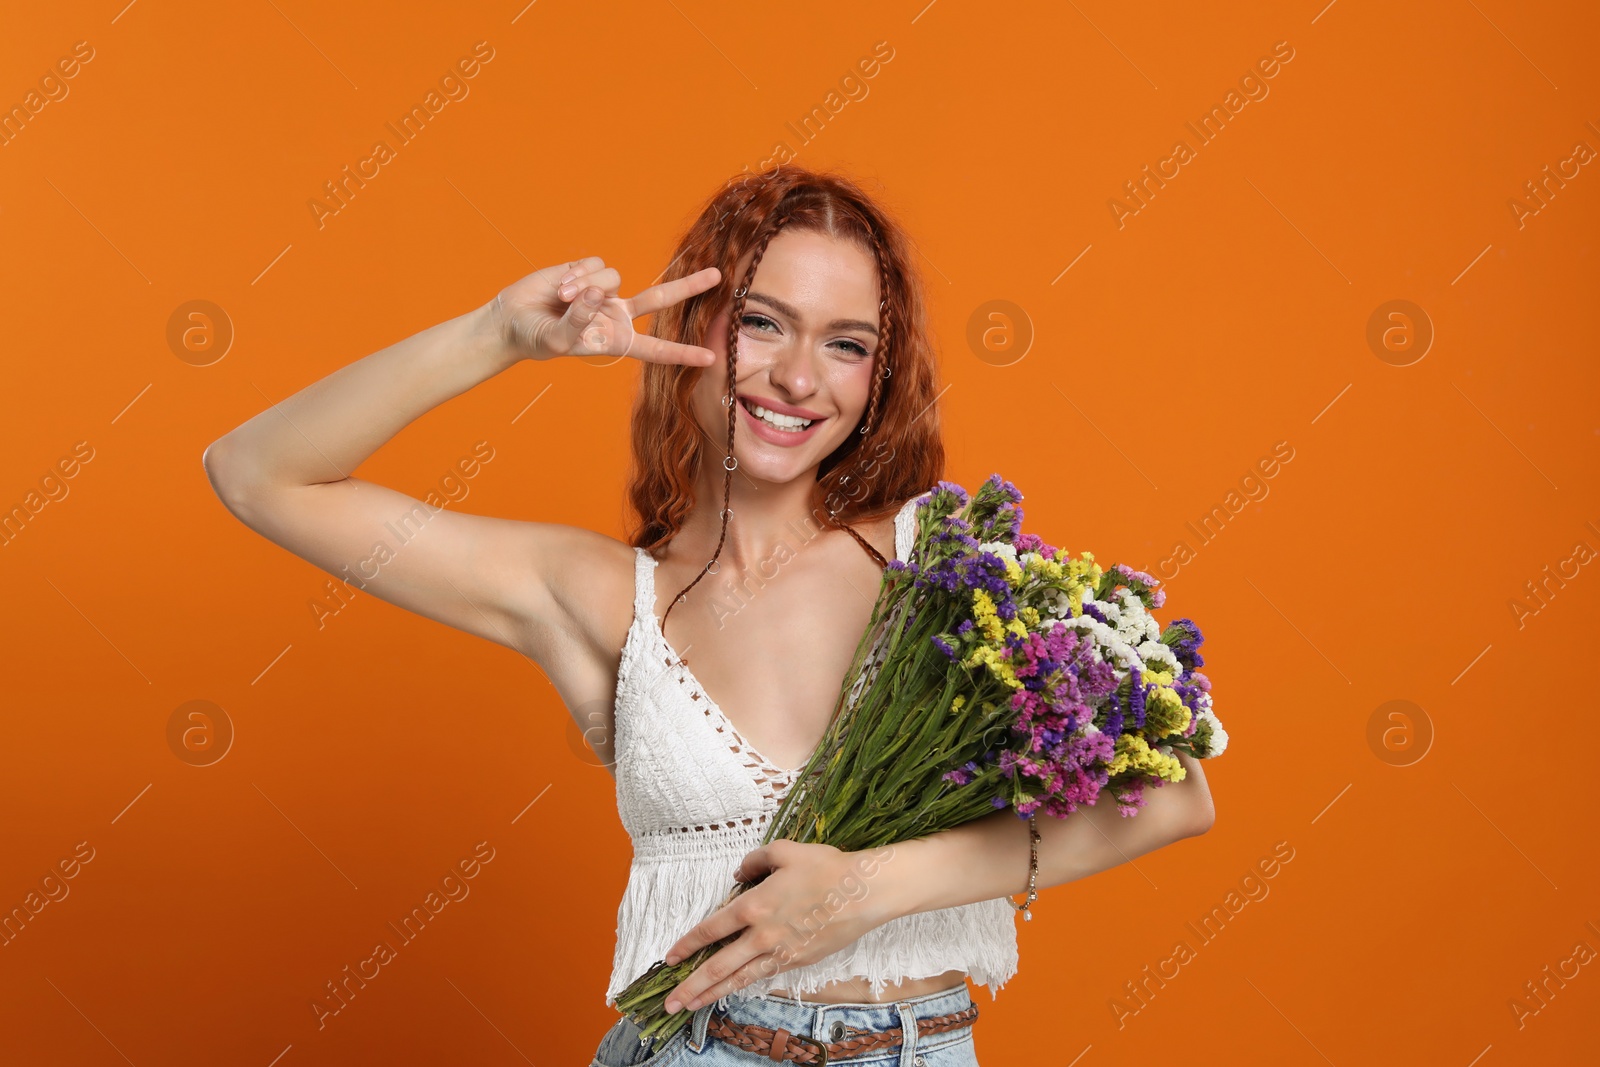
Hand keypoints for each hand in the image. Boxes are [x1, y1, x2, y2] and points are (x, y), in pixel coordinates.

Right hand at [488, 256, 721, 363]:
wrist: (512, 319)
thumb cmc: (535, 339)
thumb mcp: (557, 339)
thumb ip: (579, 319)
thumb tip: (597, 293)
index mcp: (616, 340)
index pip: (655, 348)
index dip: (682, 352)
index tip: (710, 357)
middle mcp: (616, 314)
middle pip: (660, 299)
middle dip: (688, 286)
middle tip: (717, 276)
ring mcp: (604, 291)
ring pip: (613, 277)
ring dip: (584, 287)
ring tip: (561, 299)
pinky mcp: (588, 271)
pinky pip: (594, 265)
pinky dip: (575, 274)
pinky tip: (559, 286)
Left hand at [659, 840, 898, 1013]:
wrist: (864, 892)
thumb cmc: (826, 868)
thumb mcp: (785, 851)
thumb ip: (755, 860)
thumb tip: (739, 873)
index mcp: (754, 906)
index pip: (711, 930)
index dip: (688, 945)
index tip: (670, 958)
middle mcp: (762, 935)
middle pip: (718, 966)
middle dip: (691, 985)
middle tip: (669, 1001)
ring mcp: (781, 952)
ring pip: (739, 979)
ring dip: (712, 994)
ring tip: (692, 1007)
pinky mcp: (798, 961)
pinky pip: (764, 975)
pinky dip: (744, 985)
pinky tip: (733, 990)